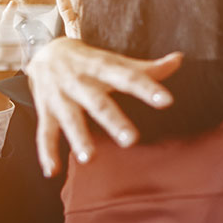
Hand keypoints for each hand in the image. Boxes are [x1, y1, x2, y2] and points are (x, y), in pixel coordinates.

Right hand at [26, 38, 182, 176]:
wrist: (43, 51)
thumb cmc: (89, 61)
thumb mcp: (114, 60)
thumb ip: (146, 67)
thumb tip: (179, 59)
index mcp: (102, 68)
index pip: (128, 77)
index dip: (147, 88)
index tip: (167, 101)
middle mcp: (80, 82)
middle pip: (98, 102)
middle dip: (113, 121)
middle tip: (131, 140)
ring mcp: (61, 97)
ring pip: (70, 119)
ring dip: (78, 138)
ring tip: (89, 159)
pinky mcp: (46, 111)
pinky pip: (44, 133)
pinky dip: (47, 152)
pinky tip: (53, 172)